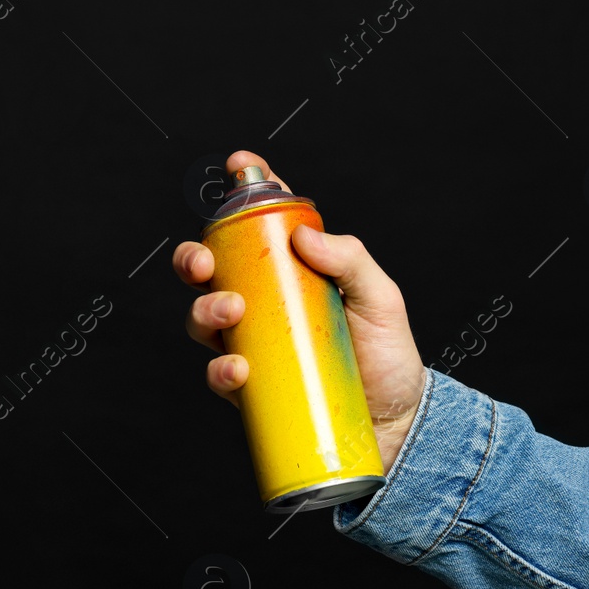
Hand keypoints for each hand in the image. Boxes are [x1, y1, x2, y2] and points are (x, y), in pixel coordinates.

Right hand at [173, 150, 426, 473]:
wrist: (394, 423)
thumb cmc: (387, 356)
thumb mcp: (381, 299)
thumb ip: (351, 260)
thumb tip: (304, 236)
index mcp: (293, 269)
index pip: (263, 220)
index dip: (246, 188)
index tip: (240, 165)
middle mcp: (264, 301)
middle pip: (211, 268)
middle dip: (194, 257)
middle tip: (204, 262)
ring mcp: (252, 342)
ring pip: (203, 316)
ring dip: (204, 308)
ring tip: (231, 311)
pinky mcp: (250, 386)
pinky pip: (219, 373)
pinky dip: (221, 369)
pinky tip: (238, 368)